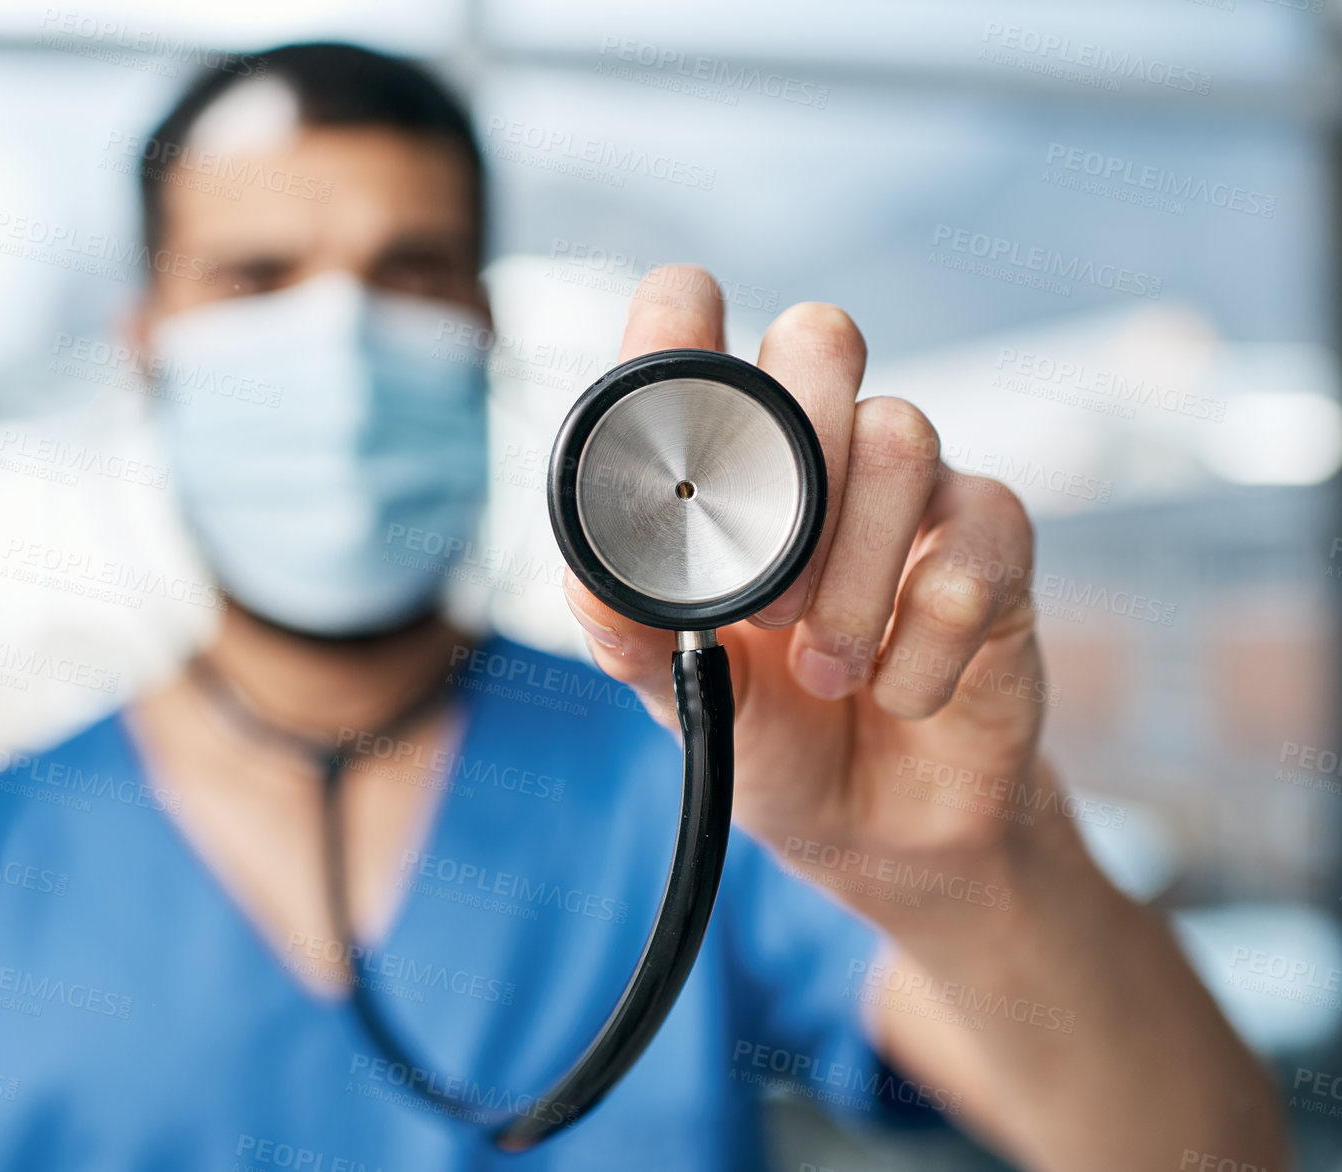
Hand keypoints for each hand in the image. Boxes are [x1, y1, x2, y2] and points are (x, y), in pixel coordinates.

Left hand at [564, 266, 1046, 928]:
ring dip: (849, 580)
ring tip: (824, 673)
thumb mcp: (675, 691)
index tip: (665, 381)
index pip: (695, 322)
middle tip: (763, 601)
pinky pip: (970, 554)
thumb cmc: (768, 734)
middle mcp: (824, 451)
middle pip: (820, 334)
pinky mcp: (997, 548)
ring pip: (903, 434)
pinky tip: (898, 696)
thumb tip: (592, 574)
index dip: (675, 321)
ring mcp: (919, 490)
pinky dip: (919, 650)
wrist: (877, 830)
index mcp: (726, 463)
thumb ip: (628, 629)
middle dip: (789, 460)